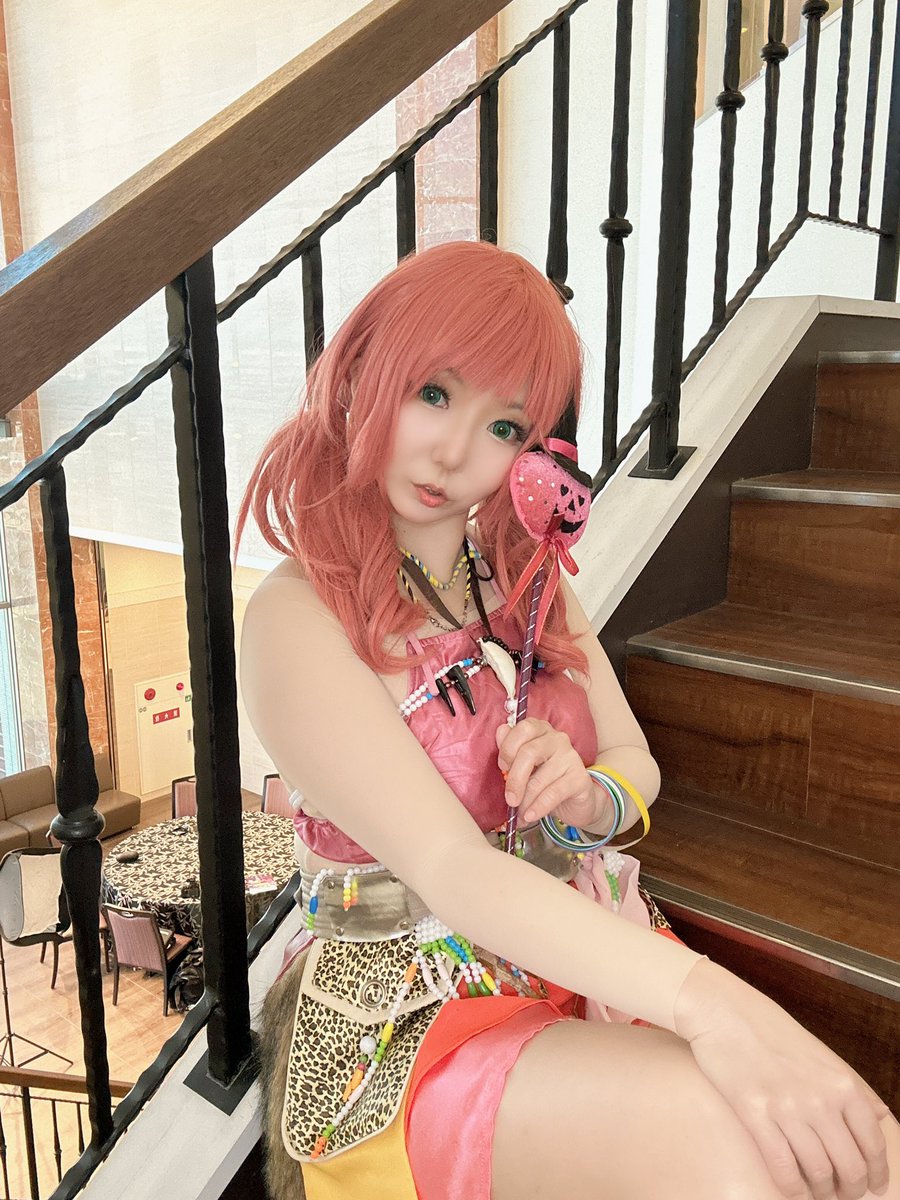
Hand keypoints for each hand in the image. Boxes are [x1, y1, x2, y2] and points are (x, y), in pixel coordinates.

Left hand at [495, 719, 606, 827]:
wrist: (574, 802)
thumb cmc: (544, 780)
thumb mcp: (524, 766)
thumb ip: (511, 749)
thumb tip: (501, 731)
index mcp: (541, 730)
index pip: (524, 728)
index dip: (508, 748)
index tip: (502, 768)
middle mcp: (558, 739)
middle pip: (530, 752)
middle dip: (515, 779)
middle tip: (509, 800)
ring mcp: (571, 757)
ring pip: (540, 778)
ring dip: (525, 801)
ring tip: (519, 815)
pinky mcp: (580, 778)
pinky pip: (554, 793)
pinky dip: (538, 807)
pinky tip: (530, 816)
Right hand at [675, 959, 893, 1199]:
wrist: (722, 1010)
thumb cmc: (770, 1028)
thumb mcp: (821, 1052)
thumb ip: (853, 1084)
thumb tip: (880, 1115)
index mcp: (842, 1082)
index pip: (873, 1144)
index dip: (876, 1173)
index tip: (873, 1186)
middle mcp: (821, 1098)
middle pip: (850, 1166)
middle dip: (849, 1189)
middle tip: (841, 1193)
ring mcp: (788, 1107)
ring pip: (819, 1173)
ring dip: (820, 1193)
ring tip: (816, 1192)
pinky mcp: (755, 1114)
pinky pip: (782, 1167)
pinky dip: (791, 1189)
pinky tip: (791, 1189)